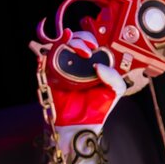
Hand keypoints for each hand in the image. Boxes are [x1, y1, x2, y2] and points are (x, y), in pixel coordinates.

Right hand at [31, 29, 148, 127]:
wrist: (80, 125)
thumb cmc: (96, 109)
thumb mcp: (115, 89)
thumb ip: (114, 75)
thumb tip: (98, 65)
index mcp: (92, 63)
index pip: (89, 41)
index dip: (90, 38)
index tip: (94, 45)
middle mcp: (77, 63)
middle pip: (75, 39)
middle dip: (81, 38)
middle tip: (87, 49)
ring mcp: (63, 67)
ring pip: (62, 44)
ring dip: (69, 41)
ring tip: (78, 50)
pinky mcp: (51, 74)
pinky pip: (49, 57)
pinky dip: (53, 48)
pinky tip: (60, 45)